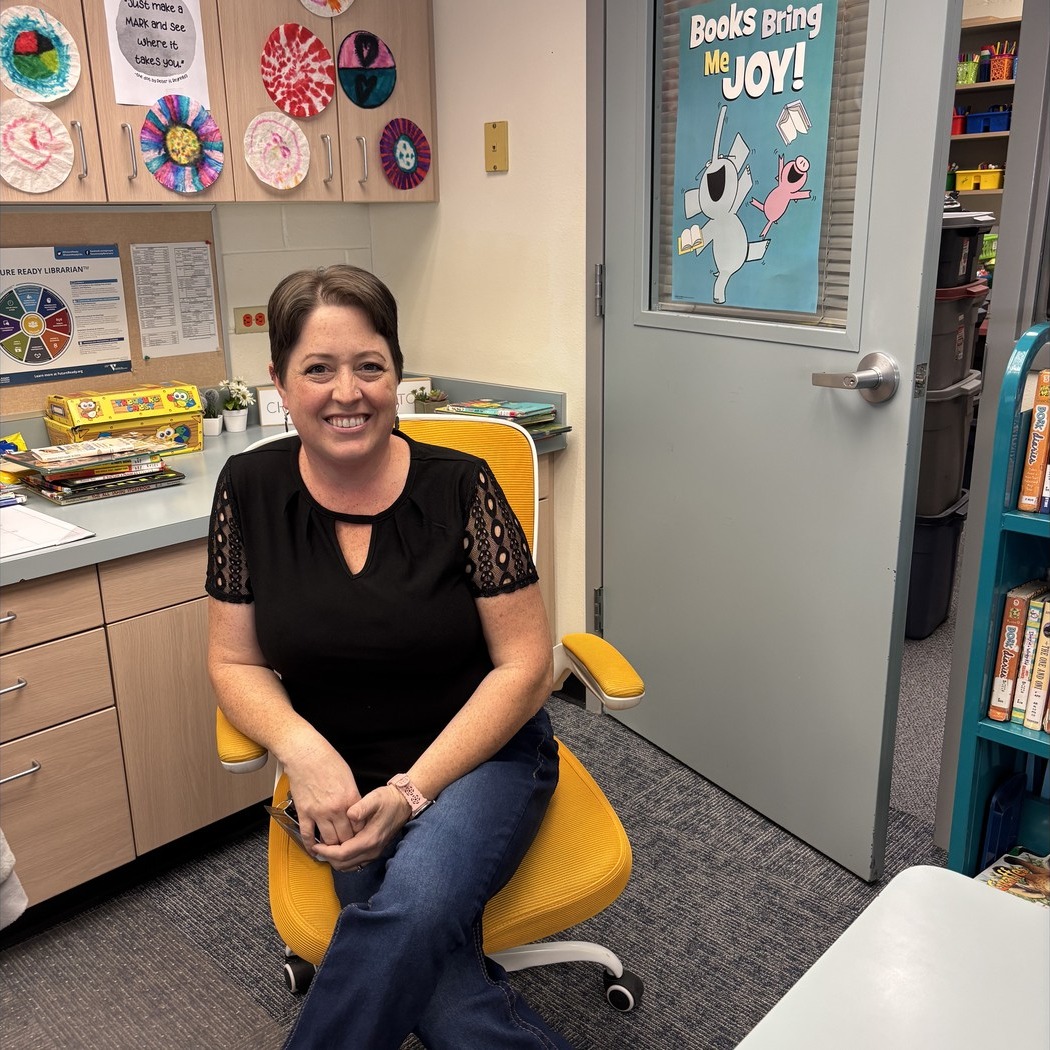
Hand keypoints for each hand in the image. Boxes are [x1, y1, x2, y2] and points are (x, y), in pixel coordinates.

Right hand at [281, 728, 361, 848]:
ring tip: (334, 850)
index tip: (359, 836)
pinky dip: (311, 845)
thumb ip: (352, 797)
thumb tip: (355, 812)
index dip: (360, 834)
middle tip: (348, 846)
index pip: (360, 826)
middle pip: (346, 837)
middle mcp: (336, 809)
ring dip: (332, 847)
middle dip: (348, 843)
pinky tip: (314, 850)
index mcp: (350, 799)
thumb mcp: (348, 778)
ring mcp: (319, 812)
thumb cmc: (328, 761)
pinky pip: (308, 835)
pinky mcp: (304, 812)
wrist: (306, 755)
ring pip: (329, 840)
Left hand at [311, 786, 411, 871]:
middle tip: (318, 846)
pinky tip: (339, 848)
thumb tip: (349, 815)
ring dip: (335, 859)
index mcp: (369, 840)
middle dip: (328, 857)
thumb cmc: (388, 800)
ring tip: (326, 847)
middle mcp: (372, 851)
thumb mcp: (374, 798)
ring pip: (349, 866)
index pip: (342, 854)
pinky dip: (344, 859)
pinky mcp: (375, 852)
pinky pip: (355, 863)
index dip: (326, 851)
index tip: (316, 844)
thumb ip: (361, 807)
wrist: (404, 803)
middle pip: (343, 864)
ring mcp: (374, 853)